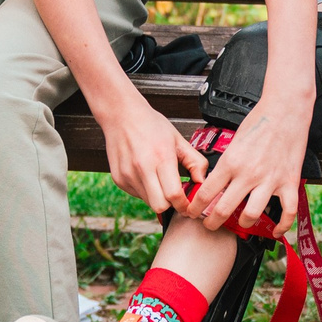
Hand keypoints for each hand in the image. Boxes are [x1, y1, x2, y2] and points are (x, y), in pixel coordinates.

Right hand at [95, 85, 208, 214]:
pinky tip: (147, 175)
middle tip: (176, 196)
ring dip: (158, 197)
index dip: (184, 205)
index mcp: (161, 157)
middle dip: (171, 205)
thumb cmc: (151, 125)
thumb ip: (195, 162)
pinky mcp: (118, 179)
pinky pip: (137, 194)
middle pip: (160, 206)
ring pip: (148, 202)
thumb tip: (203, 182)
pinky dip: (145, 191)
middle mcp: (142, 168)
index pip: (174, 195)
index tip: (189, 205)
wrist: (121, 115)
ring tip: (160, 180)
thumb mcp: (178, 139)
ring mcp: (128, 175)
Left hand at [191, 84, 312, 233]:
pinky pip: (287, 212)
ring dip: (243, 223)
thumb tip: (217, 182)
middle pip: (224, 209)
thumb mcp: (234, 141)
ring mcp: (270, 180)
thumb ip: (227, 163)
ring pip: (251, 215)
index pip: (206, 193)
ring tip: (240, 223)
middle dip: (213, 222)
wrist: (286, 110)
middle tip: (210, 224)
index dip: (195, 208)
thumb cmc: (259, 121)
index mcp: (231, 162)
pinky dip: (282, 226)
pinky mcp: (289, 182)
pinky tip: (276, 232)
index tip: (192, 213)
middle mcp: (248, 174)